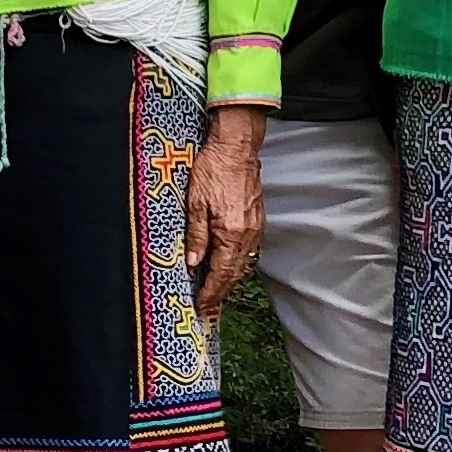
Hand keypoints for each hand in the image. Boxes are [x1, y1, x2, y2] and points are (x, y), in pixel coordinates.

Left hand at [184, 103, 267, 316]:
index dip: (210, 291)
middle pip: (235, 272)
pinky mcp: (258, 218)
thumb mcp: (195, 203)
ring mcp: (256, 226)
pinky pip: (250, 249)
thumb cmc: (213, 169)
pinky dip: (238, 262)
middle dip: (221, 291)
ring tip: (216, 289)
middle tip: (207, 303)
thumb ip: (196, 236)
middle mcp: (247, 234)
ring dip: (230, 278)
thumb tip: (193, 263)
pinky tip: (229, 263)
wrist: (236, 146)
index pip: (221, 273)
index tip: (200, 304)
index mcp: (231, 233)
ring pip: (244, 262)